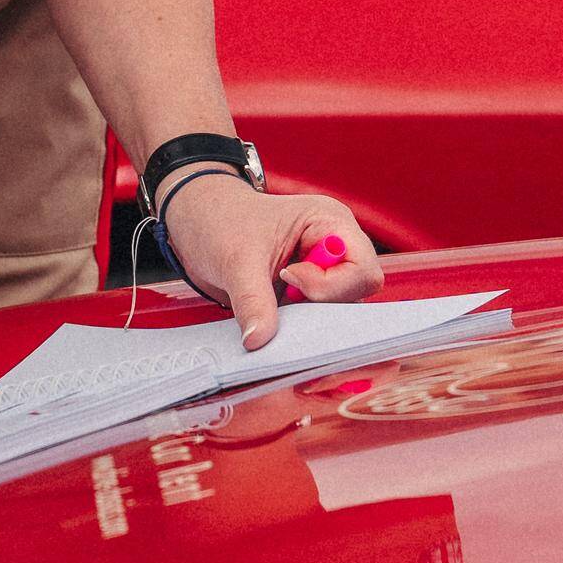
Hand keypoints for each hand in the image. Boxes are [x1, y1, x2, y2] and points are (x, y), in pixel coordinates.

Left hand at [150, 173, 381, 345]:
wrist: (199, 225)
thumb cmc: (221, 221)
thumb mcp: (236, 259)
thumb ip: (253, 300)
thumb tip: (259, 340)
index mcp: (330, 222)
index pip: (363, 270)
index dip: (331, 285)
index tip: (290, 278)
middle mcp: (335, 247)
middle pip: (357, 293)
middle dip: (321, 304)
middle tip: (283, 295)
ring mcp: (322, 271)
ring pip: (338, 310)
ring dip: (308, 317)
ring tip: (274, 302)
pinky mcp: (305, 292)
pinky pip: (315, 318)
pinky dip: (297, 324)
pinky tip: (274, 314)